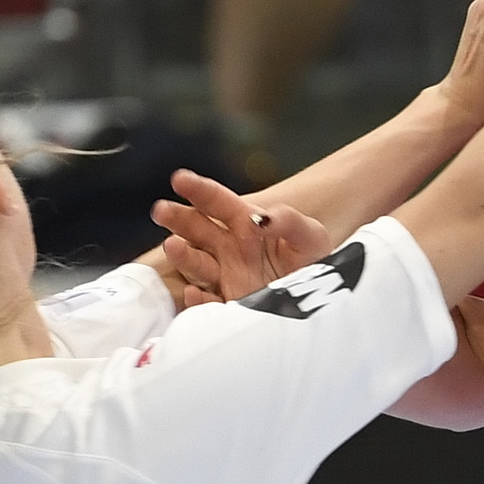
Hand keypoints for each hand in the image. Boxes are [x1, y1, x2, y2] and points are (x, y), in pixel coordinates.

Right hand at [151, 170, 333, 304]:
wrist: (322, 300)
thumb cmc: (314, 261)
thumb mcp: (311, 236)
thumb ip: (288, 221)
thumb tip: (260, 218)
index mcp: (247, 225)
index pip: (219, 202)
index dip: (198, 190)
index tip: (179, 179)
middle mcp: (231, 248)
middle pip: (196, 229)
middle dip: (178, 218)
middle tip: (162, 210)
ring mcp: (227, 276)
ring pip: (196, 264)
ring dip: (182, 255)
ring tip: (172, 245)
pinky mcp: (229, 305)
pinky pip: (208, 302)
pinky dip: (198, 299)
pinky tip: (193, 292)